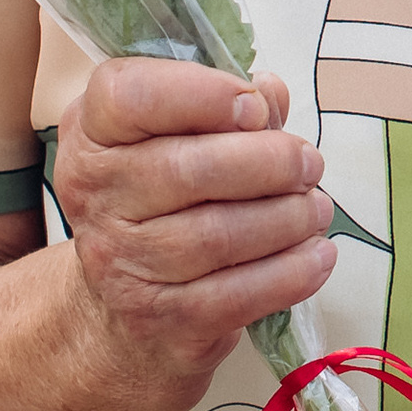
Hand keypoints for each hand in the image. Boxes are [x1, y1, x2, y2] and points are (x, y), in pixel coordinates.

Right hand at [54, 59, 335, 388]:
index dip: (201, 94)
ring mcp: (120, 263)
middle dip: (270, 162)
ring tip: (316, 208)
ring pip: (218, 235)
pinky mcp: (160, 319)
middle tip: (309, 164)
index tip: (253, 106)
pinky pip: (237, 295)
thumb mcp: (175, 140)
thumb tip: (271, 91)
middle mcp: (95, 196)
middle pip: (188, 170)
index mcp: (93, 134)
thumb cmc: (164, 203)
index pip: (128, 96)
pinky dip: (290, 273)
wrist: (127, 312)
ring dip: (288, 218)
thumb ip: (223, 107)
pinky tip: (318, 255)